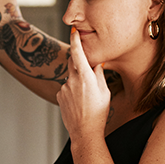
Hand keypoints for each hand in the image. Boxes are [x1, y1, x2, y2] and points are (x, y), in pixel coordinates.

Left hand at [57, 29, 110, 143]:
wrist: (85, 132)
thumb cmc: (99, 113)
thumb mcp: (105, 92)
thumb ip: (99, 74)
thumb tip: (96, 62)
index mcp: (85, 77)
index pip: (78, 53)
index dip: (75, 40)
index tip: (74, 31)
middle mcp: (72, 80)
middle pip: (73, 63)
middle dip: (79, 63)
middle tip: (88, 74)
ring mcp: (64, 88)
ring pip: (71, 77)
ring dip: (78, 81)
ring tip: (86, 98)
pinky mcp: (60, 96)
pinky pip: (66, 87)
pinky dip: (73, 91)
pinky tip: (79, 103)